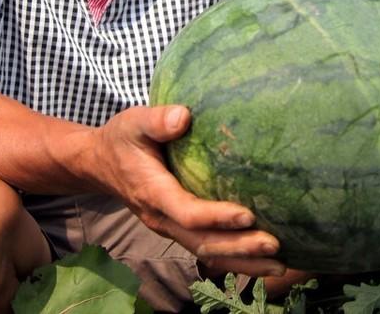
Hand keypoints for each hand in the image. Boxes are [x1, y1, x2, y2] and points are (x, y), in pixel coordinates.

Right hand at [88, 105, 285, 277]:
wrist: (100, 164)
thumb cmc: (121, 139)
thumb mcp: (133, 123)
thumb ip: (157, 119)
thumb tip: (184, 116)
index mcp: (152, 192)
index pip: (186, 212)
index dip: (216, 216)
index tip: (248, 215)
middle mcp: (161, 217)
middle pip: (202, 242)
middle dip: (239, 248)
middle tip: (276, 246)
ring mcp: (169, 227)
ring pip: (206, 253)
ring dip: (243, 261)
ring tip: (279, 264)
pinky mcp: (177, 228)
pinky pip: (206, 251)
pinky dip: (234, 260)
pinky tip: (262, 261)